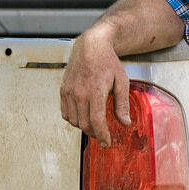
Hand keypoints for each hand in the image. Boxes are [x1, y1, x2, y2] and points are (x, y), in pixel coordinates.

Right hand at [59, 26, 130, 146]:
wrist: (91, 47)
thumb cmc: (108, 63)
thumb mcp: (122, 81)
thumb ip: (122, 104)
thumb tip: (125, 123)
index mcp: (96, 91)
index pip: (96, 121)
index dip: (102, 135)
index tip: (107, 143)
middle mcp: (79, 93)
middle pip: (84, 124)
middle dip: (95, 133)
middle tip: (103, 136)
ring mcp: (69, 92)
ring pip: (74, 121)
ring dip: (84, 127)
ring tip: (94, 126)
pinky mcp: (63, 91)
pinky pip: (65, 113)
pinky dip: (73, 119)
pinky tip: (82, 118)